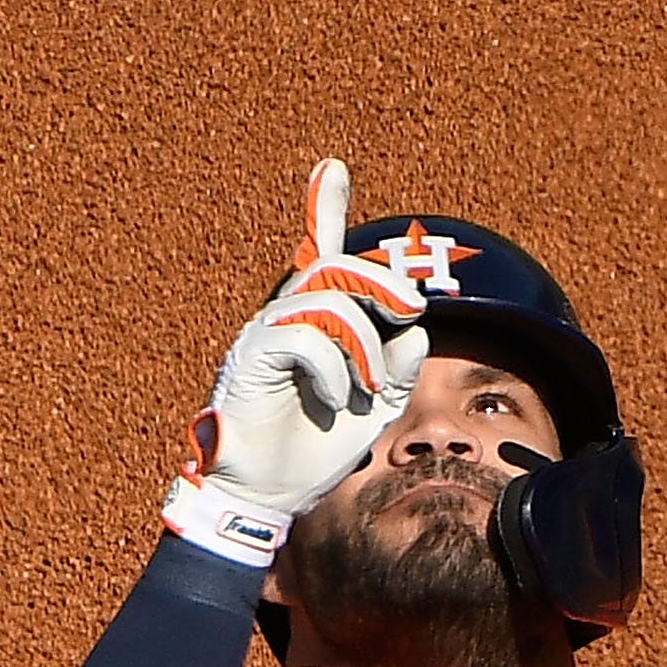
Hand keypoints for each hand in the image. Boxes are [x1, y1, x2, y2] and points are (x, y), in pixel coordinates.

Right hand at [160, 158, 430, 566]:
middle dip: (382, 281)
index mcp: (313, 323)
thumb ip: (397, 367)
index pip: (321, 257)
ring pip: (326, 301)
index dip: (323, 210)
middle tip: (410, 309)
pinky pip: (303, 337)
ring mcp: (264, 334)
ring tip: (366, 388)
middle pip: (337, 268)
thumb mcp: (374, 405)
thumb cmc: (314, 451)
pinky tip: (338, 398)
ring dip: (362, 344)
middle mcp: (285, 318)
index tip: (333, 168)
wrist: (267, 498)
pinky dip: (333, 367)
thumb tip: (416, 331)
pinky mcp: (251, 357)